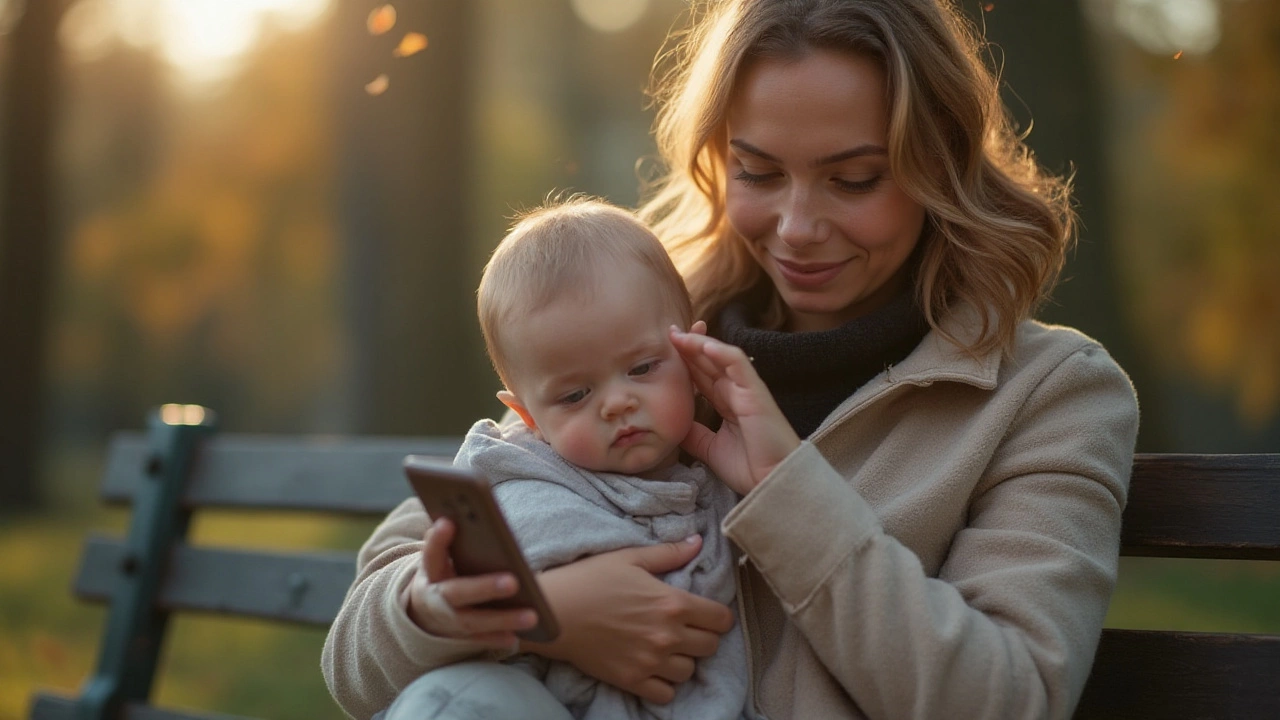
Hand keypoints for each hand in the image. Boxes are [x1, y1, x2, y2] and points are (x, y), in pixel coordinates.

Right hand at [403, 517, 538, 648]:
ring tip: (532, 616)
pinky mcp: (459, 637)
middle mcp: (436, 597)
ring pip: (472, 621)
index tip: (448, 522)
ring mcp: (446, 621)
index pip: (431, 554)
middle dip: (485, 587)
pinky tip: (518, 636)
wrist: (425, 612)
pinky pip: (479, 639)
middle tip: (514, 582)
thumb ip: (450, 542)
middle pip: (458, 592)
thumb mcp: (441, 558)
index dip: (437, 540)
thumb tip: (461, 517)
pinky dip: (497, 638)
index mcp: (430, 572)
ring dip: (502, 619)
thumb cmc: (444, 574)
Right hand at [521, 536, 734, 703]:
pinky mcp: (632, 680)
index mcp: (672, 602)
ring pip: (690, 671)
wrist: (554, 611)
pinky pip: (666, 694)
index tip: (707, 615)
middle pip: (711, 647)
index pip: (721, 619)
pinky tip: (653, 669)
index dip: (718, 616)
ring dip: (683, 660)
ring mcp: (650, 661)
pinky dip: (664, 685)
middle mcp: (667, 635)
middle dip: (703, 637)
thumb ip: (668, 553)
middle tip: (686, 630)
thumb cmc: (590, 579)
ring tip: (667, 649)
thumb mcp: (630, 558)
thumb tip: (698, 542)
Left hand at [670, 326, 800, 493]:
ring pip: (721, 356)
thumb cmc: (749, 468)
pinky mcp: (756, 391)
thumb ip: (692, 432)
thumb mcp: (709, 448)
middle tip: (668, 331)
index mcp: (726, 402)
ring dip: (699, 343)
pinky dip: (721, 352)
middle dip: (689, 344)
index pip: (703, 373)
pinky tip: (703, 344)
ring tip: (679, 335)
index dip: (685, 359)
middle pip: (709, 360)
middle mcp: (736, 391)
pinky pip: (738, 364)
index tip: (666, 348)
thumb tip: (670, 420)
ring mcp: (746, 389)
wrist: (772, 483)